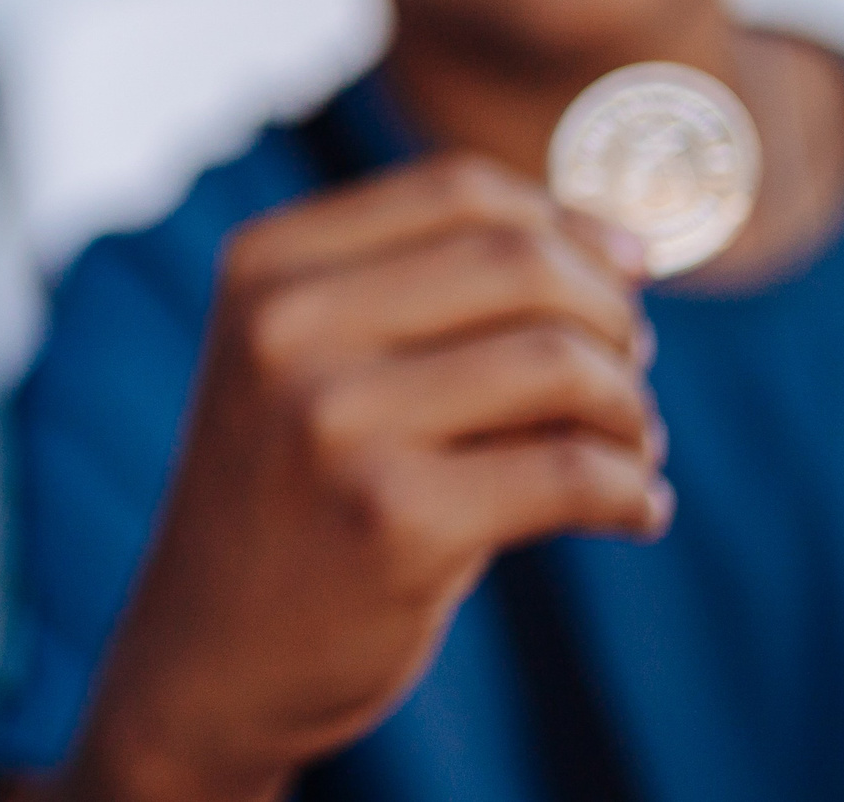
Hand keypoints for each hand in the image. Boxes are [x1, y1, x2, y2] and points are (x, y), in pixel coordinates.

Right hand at [69, 155, 666, 801]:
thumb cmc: (294, 495)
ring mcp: (334, 422)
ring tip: (633, 449)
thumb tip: (627, 245)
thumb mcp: (312, 360)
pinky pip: (572, 473)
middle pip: (517, 261)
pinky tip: (635, 512)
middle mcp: (286, 327)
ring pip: (558, 363)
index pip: (458, 188)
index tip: (630, 267)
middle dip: (609, 314)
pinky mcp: (392, 520)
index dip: (566, 220)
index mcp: (265, 265)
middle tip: (631, 370)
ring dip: (630, 408)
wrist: (208, 656)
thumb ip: (431, 289)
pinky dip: (634, 490)